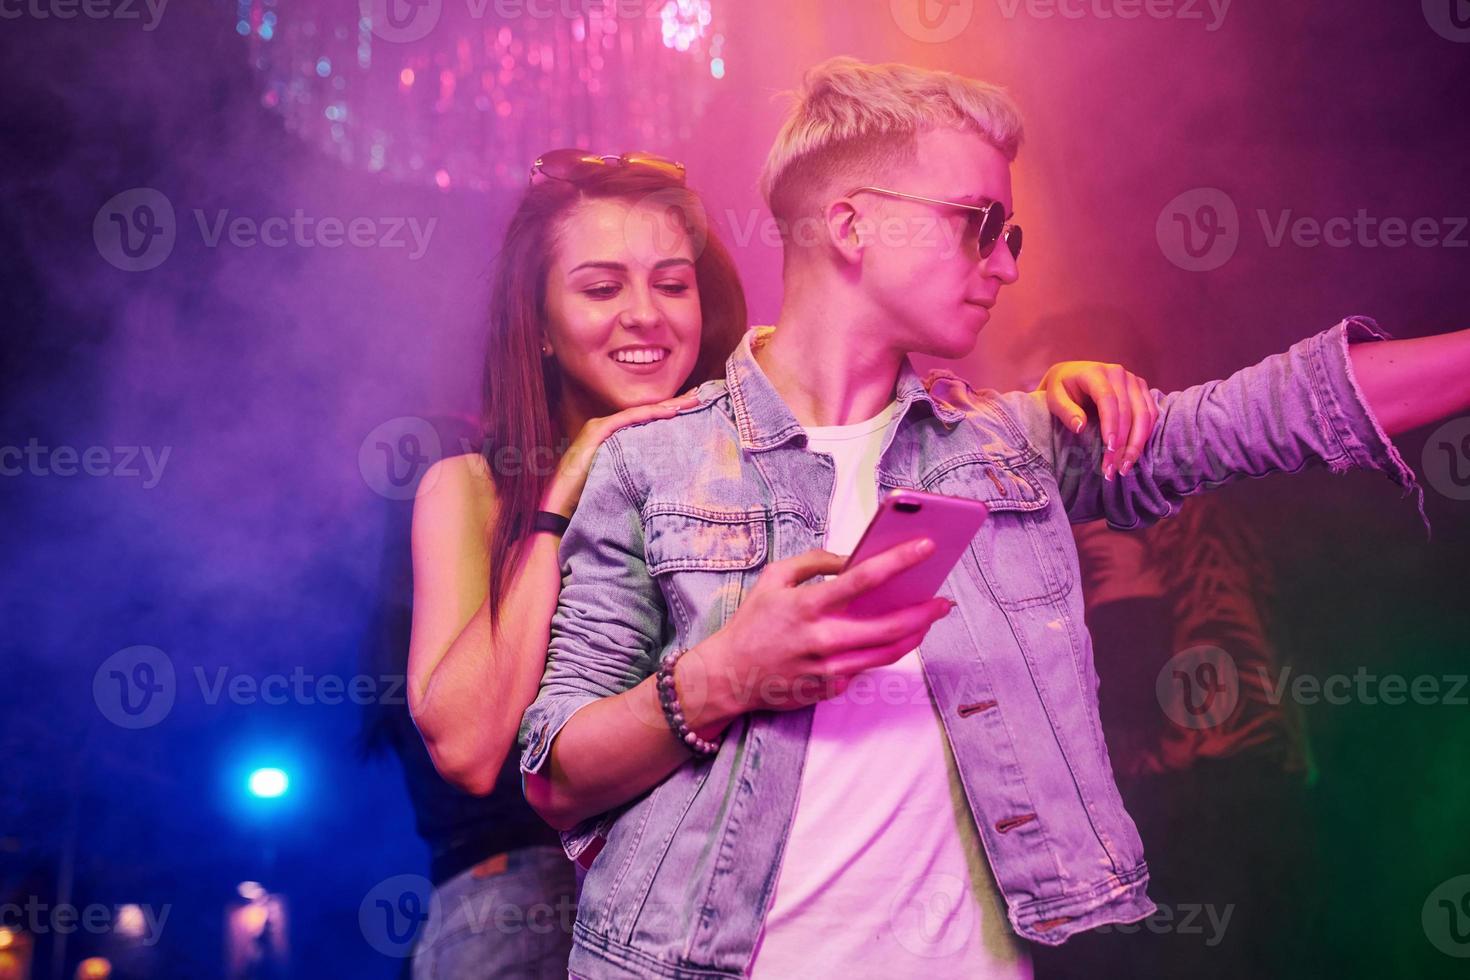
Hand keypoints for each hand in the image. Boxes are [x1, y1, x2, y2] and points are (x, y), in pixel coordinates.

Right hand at [541, 389, 700, 514]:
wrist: (558, 509)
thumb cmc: (586, 499)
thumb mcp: (617, 479)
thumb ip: (634, 468)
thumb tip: (662, 472)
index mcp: (610, 435)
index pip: (644, 419)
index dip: (669, 412)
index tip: (693, 407)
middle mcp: (604, 426)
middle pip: (646, 412)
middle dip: (675, 403)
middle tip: (701, 395)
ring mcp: (599, 427)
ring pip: (641, 412)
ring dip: (668, 405)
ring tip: (693, 400)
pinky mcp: (595, 433)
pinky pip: (628, 420)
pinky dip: (650, 414)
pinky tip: (670, 411)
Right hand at [684, 540, 953, 726]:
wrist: (729, 676)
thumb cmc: (752, 623)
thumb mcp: (773, 579)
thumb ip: (813, 562)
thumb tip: (851, 557)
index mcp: (807, 606)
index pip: (863, 578)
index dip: (899, 561)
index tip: (926, 547)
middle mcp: (821, 639)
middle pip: (888, 626)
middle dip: (924, 612)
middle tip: (943, 600)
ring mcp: (828, 669)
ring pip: (886, 653)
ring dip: (914, 635)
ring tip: (928, 619)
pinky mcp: (830, 689)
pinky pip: (864, 668)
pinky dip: (879, 652)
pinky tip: (890, 639)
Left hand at [1036, 361, 1159, 479]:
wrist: (1073, 375)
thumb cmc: (1062, 389)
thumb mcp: (1054, 398)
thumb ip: (1065, 411)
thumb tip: (1079, 427)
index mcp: (1095, 372)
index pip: (1107, 399)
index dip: (1111, 424)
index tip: (1109, 448)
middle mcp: (1118, 373)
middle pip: (1129, 410)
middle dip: (1123, 442)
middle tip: (1115, 468)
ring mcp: (1133, 380)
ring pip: (1144, 414)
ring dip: (1137, 443)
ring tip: (1125, 467)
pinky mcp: (1142, 390)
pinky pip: (1151, 414)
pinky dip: (1145, 435)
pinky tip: (1134, 454)